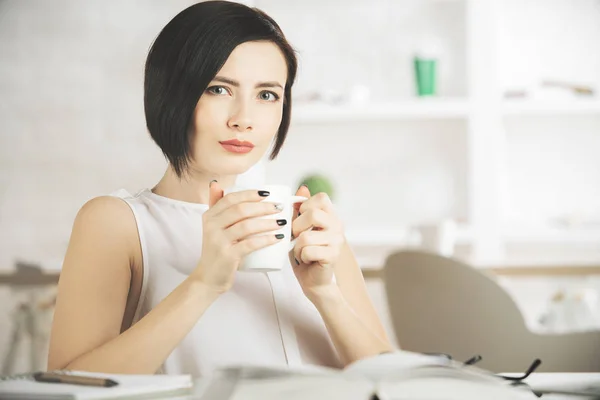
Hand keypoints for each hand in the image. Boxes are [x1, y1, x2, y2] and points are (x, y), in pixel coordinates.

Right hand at [191, 181, 284, 294]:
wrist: (208, 278)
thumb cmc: (216, 251)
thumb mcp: (212, 227)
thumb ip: (215, 206)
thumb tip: (217, 183)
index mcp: (209, 216)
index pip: (231, 198)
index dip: (250, 194)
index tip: (267, 194)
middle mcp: (211, 226)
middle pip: (241, 210)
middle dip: (263, 207)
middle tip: (279, 208)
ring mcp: (218, 241)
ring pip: (247, 226)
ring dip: (268, 222)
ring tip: (282, 222)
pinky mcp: (227, 255)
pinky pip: (250, 244)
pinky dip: (266, 240)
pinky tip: (278, 237)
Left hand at [289, 185, 345, 299]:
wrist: (313, 281)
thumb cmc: (304, 253)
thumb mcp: (299, 228)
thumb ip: (300, 209)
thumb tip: (303, 188)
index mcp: (331, 215)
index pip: (321, 198)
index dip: (305, 206)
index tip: (301, 221)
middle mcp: (337, 225)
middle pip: (312, 213)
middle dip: (297, 227)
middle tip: (298, 238)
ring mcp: (337, 240)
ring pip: (306, 236)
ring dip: (297, 246)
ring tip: (302, 252)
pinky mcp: (333, 255)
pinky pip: (307, 250)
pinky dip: (301, 257)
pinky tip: (306, 260)